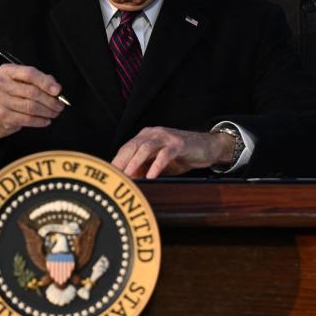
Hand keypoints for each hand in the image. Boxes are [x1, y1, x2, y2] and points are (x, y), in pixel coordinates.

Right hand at [0, 64, 65, 151]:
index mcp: (6, 71)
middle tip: (60, 105)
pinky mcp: (2, 116)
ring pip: (31, 107)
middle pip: (32, 92)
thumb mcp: (23, 81)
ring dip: (47, 111)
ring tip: (55, 113)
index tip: (58, 90)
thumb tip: (56, 88)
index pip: (29, 74)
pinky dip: (40, 121)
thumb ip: (41, 80)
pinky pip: (26, 119)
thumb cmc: (12, 93)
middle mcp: (0, 84)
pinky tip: (46, 121)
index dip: (46, 82)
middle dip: (50, 100)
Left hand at [112, 127, 233, 178]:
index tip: (108, 176)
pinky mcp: (179, 144)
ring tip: (127, 175)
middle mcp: (153, 133)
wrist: (207, 147)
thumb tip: (128, 181)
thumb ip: (144, 169)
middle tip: (113, 177)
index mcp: (145, 137)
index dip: (116, 162)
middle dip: (121, 162)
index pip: (126, 148)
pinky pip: (165, 154)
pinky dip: (156, 166)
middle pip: (132, 146)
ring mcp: (166, 137)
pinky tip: (151, 176)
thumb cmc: (181, 157)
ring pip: (145, 148)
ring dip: (135, 162)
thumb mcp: (159, 164)